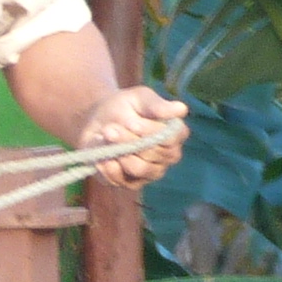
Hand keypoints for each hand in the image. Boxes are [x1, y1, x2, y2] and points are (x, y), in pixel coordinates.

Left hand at [70, 84, 186, 189]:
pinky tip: (101, 157)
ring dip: (119, 153)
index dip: (150, 131)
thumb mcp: (139, 98)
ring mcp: (150, 172)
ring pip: (139, 168)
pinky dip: (109, 168)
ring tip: (105, 138)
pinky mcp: (131, 183)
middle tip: (109, 129)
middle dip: (128, 139)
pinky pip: (122, 180)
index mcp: (175, 135)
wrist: (99, 120)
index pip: (170, 138)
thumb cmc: (125, 107)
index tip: (132, 122)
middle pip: (152, 153)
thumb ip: (156, 105)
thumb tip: (181, 109)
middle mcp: (167, 156)